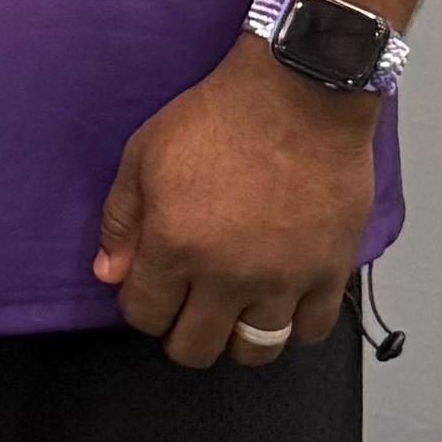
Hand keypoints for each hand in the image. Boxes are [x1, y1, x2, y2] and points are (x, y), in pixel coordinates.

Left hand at [91, 46, 372, 369]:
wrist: (300, 92)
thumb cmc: (218, 117)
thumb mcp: (144, 155)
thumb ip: (121, 221)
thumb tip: (110, 274)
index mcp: (176, 247)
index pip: (145, 315)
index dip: (142, 307)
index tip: (150, 290)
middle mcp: (228, 275)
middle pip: (196, 348)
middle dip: (181, 334)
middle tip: (188, 309)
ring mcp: (284, 278)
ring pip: (254, 350)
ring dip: (237, 339)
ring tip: (234, 314)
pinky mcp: (331, 270)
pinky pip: (311, 331)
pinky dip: (294, 326)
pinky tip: (282, 305)